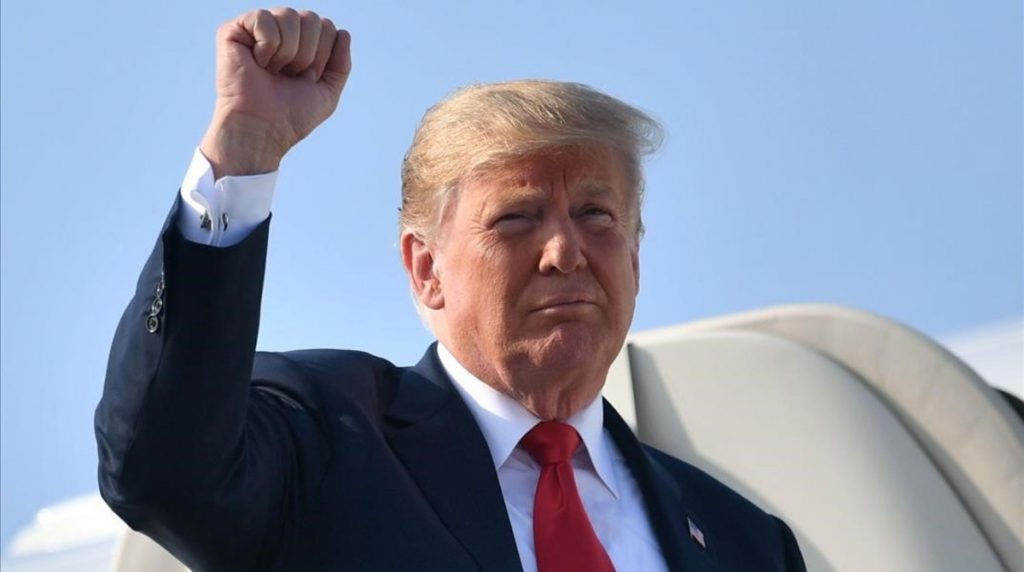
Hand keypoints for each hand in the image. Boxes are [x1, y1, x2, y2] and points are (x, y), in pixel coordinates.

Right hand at [200, 8, 351, 176]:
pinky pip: (264, 18)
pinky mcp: (234, 30)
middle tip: (288, 75)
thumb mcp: (327, 93)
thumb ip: (341, 65)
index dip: (322, 56)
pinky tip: (256, 63)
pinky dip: (267, 46)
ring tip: (271, 71)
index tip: (306, 78)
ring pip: (290, 16)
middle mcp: (280, 33)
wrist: (263, 129)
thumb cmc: (291, 116)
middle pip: (312, 18)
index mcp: (301, 44)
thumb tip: (343, 32)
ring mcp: (257, 30)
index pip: (327, 27)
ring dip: (287, 53)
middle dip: (307, 54)